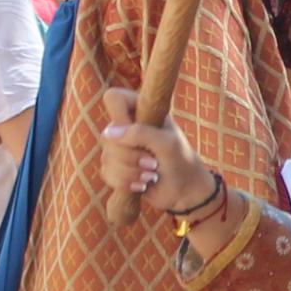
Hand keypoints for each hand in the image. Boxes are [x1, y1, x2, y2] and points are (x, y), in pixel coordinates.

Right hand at [95, 87, 218, 216]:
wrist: (184, 192)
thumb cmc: (181, 162)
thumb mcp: (167, 143)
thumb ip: (141, 133)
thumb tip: (110, 133)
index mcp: (140, 110)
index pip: (113, 98)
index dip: (119, 117)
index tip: (135, 132)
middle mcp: (126, 125)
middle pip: (107, 136)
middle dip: (131, 156)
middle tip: (153, 163)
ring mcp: (119, 147)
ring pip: (106, 158)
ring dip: (131, 172)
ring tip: (151, 175)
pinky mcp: (116, 167)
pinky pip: (106, 173)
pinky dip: (124, 183)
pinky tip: (142, 185)